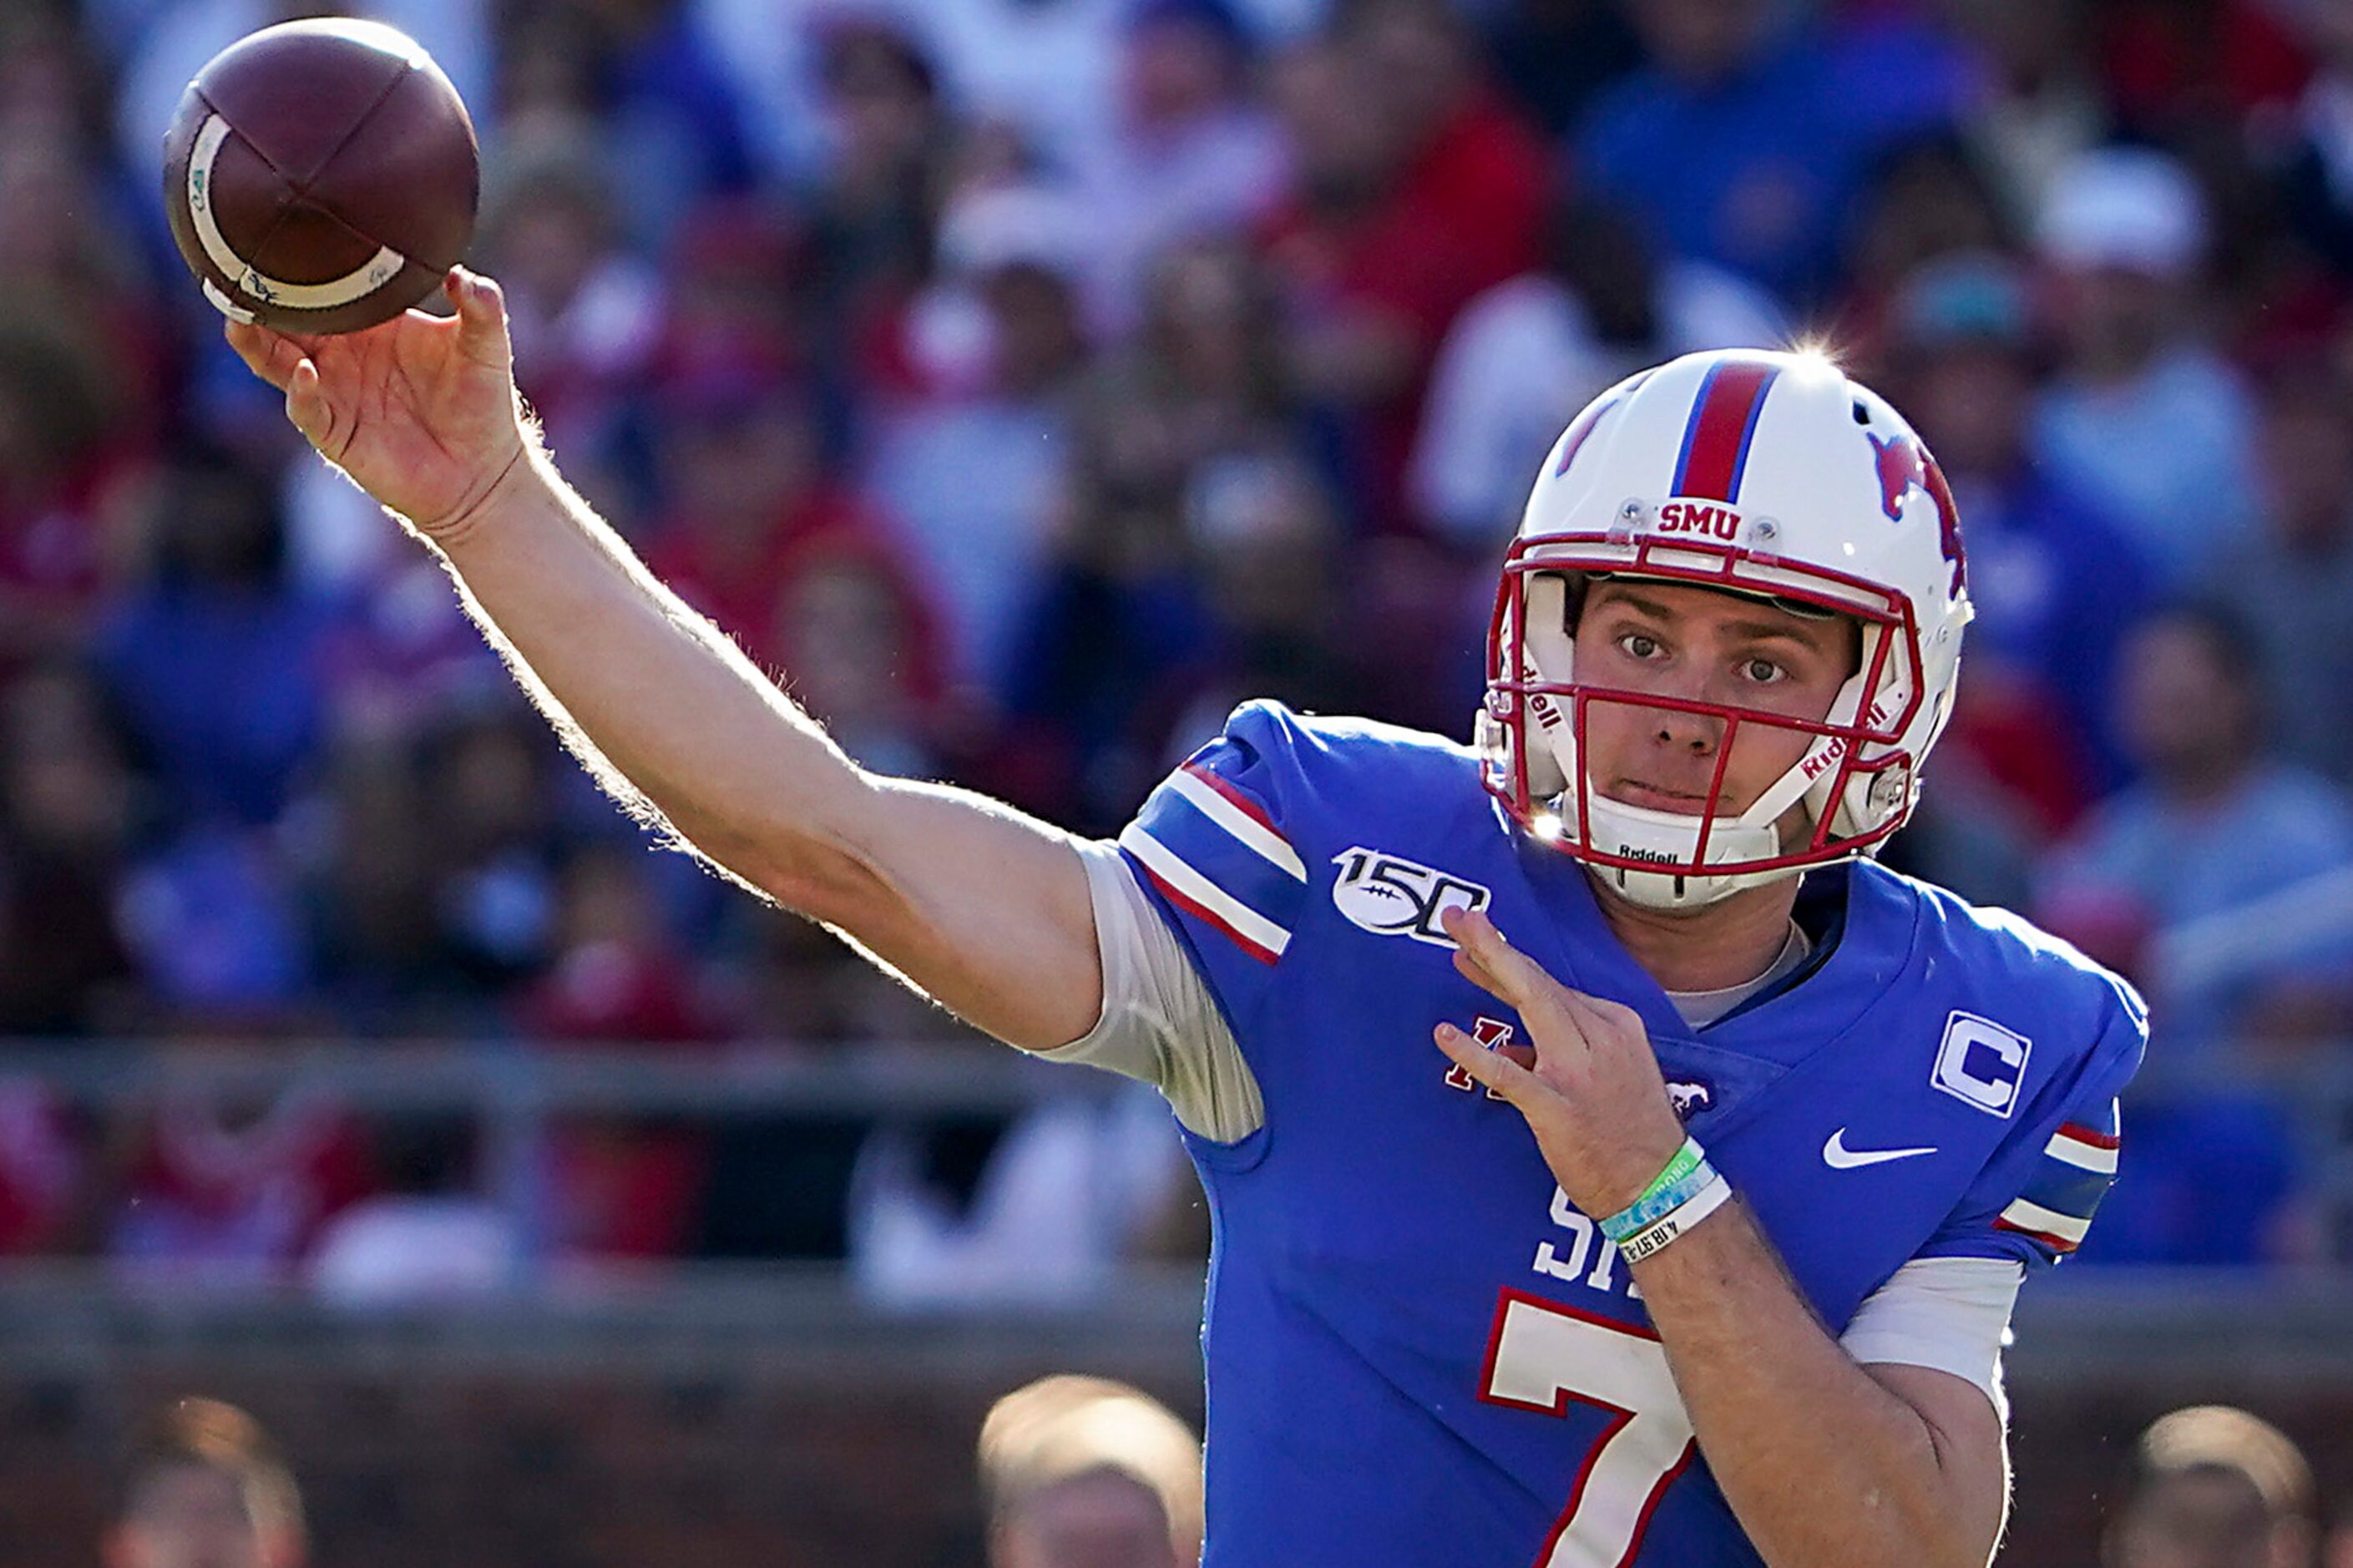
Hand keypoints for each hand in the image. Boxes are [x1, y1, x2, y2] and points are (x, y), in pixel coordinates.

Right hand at [225, 267, 530, 539]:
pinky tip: (305, 374)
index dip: (296, 271)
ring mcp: (332, 393)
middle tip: (237, 274)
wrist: (484, 470)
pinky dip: (300, 392)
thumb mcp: (487, 347)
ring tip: (242, 319)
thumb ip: (482, 308)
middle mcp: (339, 355)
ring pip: (278, 362)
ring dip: (257, 342)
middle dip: (258, 301)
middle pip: (284, 322)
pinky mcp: (335, 433)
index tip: (274, 238)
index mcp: (367, 324)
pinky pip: (306, 410)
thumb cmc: (481, 401)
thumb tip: (463, 275)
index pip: (322, 290)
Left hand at [1434, 905, 1689, 1219]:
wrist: (1657, 1186)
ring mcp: (1578, 1071)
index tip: (1476, 946)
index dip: (1508, 963)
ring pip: (1531, 1004)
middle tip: (1458, 918)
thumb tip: (1513, 1048)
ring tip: (1456, 946)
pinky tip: (1446, 1034)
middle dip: (1495, 945)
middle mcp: (1600, 1037)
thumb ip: (1562, 1052)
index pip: (1551, 985)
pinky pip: (1508, 1074)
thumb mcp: (1611, 1075)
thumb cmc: (1632, 1133)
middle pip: (1538, 981)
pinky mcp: (1557, 1106)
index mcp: (1615, 1025)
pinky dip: (1474, 1051)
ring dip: (1491, 968)